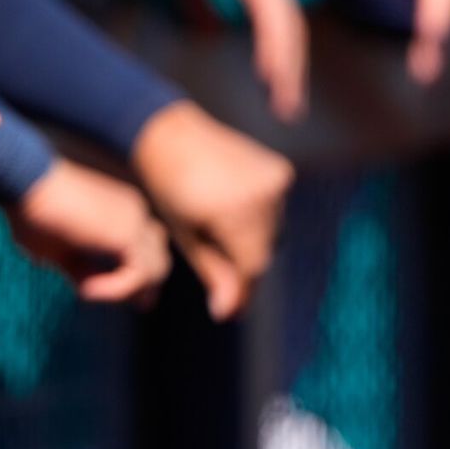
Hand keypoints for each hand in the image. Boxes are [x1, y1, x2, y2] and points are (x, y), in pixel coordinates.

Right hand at [9, 159, 171, 304]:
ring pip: (155, 269)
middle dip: (149, 284)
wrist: (24, 182)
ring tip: (89, 291)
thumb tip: (88, 287)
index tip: (130, 296)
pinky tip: (85, 290)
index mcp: (119, 208)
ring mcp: (134, 220)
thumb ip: (79, 267)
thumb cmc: (31, 210)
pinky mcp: (128, 233)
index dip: (140, 274)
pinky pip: (138, 275)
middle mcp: (132, 211)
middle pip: (159, 257)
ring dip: (128, 289)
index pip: (147, 246)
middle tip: (140, 305)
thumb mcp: (56, 248)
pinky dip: (116, 289)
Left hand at [130, 101, 291, 319]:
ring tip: (218, 221)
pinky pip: (277, 208)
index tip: (230, 309)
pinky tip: (231, 203)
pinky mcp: (282, 170)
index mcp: (234, 212)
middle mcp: (263, 195)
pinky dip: (259, 214)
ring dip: (253, 237)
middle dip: (243, 259)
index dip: (242, 291)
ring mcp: (276, 180)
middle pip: (265, 250)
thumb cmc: (167, 188)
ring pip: (274, 231)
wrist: (170, 135)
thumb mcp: (185, 234)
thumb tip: (228, 313)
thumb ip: (212, 273)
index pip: (252, 267)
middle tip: (214, 252)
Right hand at [151, 0, 309, 118]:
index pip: (274, 19)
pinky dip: (277, 52)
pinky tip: (273, 77)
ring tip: (284, 105)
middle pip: (287, 30)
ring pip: (286, 30)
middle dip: (287, 70)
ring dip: (286, 70)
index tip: (273, 84)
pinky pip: (274, 20)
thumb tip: (205, 30)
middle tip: (286, 107)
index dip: (276, 52)